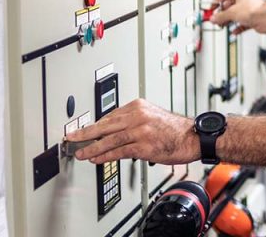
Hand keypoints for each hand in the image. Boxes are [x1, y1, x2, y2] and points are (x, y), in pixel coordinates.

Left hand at [65, 99, 199, 164]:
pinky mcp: (143, 146)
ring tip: (80, 153)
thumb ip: (134, 121)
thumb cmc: (175, 130)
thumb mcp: (153, 116)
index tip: (84, 131)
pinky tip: (96, 159)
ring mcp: (140, 131)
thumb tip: (114, 132)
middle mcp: (138, 116)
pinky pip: (118, 152)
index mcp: (138, 106)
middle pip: (104, 124)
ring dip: (91, 148)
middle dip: (85, 133)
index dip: (95, 126)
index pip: (110, 115)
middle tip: (72, 137)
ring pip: (108, 139)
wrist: (193, 137)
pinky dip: (105, 156)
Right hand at [211, 0, 265, 34]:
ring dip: (229, 21)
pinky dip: (237, 27)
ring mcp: (249, 9)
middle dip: (222, 13)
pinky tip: (233, 31)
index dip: (217, 0)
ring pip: (236, 15)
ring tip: (223, 25)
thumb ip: (221, 16)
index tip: (212, 7)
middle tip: (216, 19)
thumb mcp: (232, 13)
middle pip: (229, 5)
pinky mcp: (253, 18)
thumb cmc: (254, 10)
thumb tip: (214, 18)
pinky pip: (242, 23)